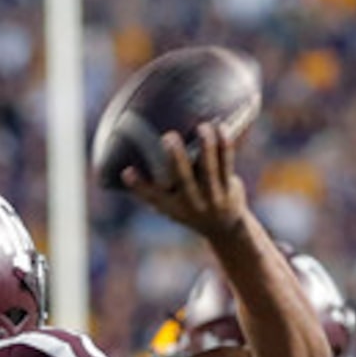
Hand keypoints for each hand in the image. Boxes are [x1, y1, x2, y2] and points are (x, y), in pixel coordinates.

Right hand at [118, 122, 250, 240]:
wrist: (225, 229)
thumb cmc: (189, 207)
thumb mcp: (170, 203)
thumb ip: (153, 186)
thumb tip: (126, 154)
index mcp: (172, 207)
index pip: (152, 196)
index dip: (138, 185)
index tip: (126, 172)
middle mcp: (192, 204)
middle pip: (183, 180)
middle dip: (176, 158)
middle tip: (168, 137)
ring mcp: (213, 197)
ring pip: (209, 170)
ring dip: (206, 148)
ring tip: (202, 127)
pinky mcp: (229, 189)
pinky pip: (227, 165)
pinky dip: (225, 146)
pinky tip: (223, 128)